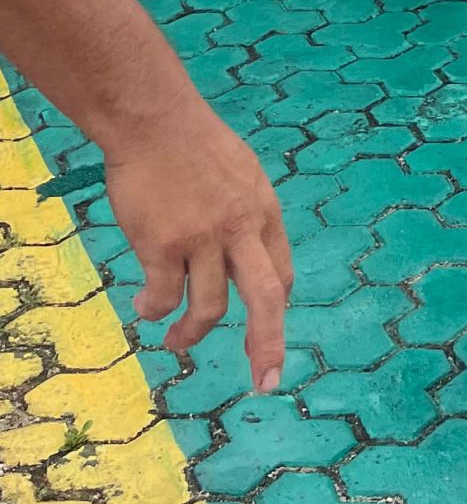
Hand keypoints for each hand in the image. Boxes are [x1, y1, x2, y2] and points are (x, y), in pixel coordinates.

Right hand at [108, 105, 292, 392]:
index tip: (269, 340)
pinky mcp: (164, 244)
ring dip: (191, 336)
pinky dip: (154, 310)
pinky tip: (146, 309)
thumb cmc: (193, 146)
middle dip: (270, 345)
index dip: (276, 310)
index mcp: (264, 212)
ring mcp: (203, 238)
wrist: (154, 122)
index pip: (282, 274)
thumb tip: (244, 251)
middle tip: (267, 381)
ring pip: (208, 308)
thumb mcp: (241, 175)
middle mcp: (241, 229)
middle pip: (267, 298)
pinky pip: (164, 296)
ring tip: (175, 344)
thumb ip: (246, 216)